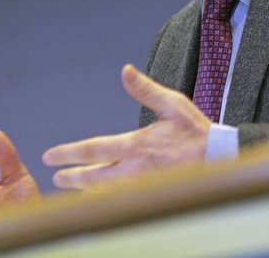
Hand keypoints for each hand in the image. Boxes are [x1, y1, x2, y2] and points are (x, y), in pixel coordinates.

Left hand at [42, 64, 210, 189]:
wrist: (219, 157)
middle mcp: (136, 168)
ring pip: (107, 190)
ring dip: (87, 189)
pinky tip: (101, 194)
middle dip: (73, 178)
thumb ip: (145, 89)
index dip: (69, 153)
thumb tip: (125, 71)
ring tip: (74, 188)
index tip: (50, 157)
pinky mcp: (151, 191)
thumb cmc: (195, 130)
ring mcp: (143, 184)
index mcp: (138, 145)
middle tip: (56, 179)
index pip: (94, 150)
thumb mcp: (172, 103)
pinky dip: (107, 195)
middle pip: (95, 177)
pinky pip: (122, 197)